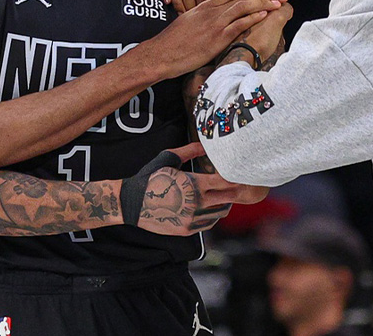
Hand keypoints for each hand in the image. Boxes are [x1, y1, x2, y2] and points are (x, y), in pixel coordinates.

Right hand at [136, 143, 268, 235]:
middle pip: (229, 198)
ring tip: (224, 193)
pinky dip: (213, 213)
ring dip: (225, 202)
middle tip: (241, 183)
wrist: (131, 203)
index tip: (240, 171)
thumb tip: (206, 144)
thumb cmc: (150, 177)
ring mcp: (192, 219)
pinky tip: (210, 204)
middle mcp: (196, 204)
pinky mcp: (188, 229)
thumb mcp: (168, 159)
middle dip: (236, 190)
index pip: (225, 181)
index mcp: (194, 185)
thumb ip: (190, 151)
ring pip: (221, 212)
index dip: (235, 176)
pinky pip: (209, 222)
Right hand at [138, 0, 286, 77]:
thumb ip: (205, 19)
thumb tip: (216, 20)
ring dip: (263, 3)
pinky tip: (264, 14)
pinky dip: (252, 18)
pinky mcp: (216, 38)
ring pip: (243, 7)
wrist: (161, 54)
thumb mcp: (190, 23)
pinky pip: (238, 24)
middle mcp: (212, 11)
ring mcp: (215, 23)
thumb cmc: (174, 42)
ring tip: (278, 2)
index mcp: (205, 6)